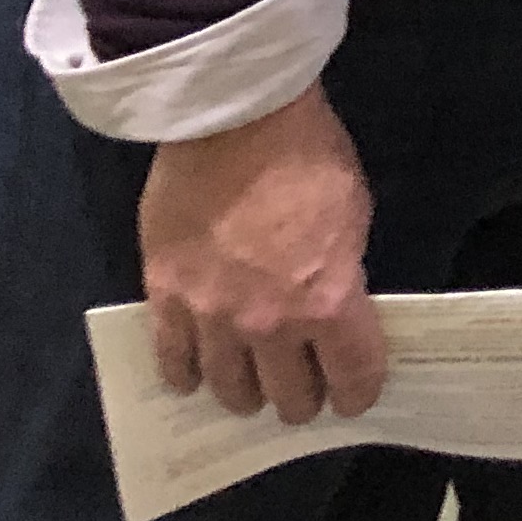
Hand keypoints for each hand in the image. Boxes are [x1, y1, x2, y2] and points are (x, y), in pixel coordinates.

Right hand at [139, 86, 383, 423]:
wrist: (236, 121)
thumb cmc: (310, 157)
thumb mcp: (354, 216)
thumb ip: (341, 274)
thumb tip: (331, 306)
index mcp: (329, 302)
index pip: (352, 374)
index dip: (357, 393)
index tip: (354, 398)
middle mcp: (270, 325)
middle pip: (287, 394)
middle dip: (301, 400)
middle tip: (302, 394)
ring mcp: (212, 317)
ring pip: (228, 388)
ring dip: (245, 393)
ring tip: (251, 389)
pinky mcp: (164, 299)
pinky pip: (171, 360)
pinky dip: (185, 374)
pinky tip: (194, 377)